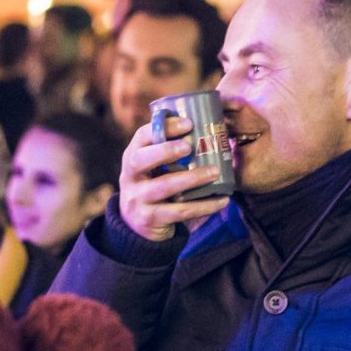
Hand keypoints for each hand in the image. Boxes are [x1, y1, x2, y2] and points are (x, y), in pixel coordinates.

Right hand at [119, 116, 229, 241]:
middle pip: (141, 159)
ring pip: (165, 186)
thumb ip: (166, 151)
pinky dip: (203, 206)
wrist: (136, 226)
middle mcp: (129, 177)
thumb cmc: (152, 186)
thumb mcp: (151, 168)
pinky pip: (180, 212)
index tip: (188, 123)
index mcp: (132, 157)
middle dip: (166, 150)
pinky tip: (221, 200)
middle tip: (190, 146)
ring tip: (215, 172)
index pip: (141, 137)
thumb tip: (207, 128)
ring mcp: (137, 199)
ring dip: (192, 178)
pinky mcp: (150, 219)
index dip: (163, 127)